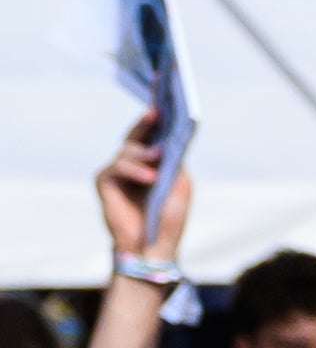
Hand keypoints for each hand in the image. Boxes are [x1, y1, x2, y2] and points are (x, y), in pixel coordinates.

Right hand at [96, 113, 190, 263]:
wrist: (153, 247)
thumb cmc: (168, 219)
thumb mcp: (179, 187)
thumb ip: (175, 162)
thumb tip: (172, 139)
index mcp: (150, 162)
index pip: (151, 134)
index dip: (154, 118)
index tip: (163, 100)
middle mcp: (132, 162)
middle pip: (135, 135)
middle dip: (146, 123)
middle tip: (156, 113)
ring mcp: (116, 170)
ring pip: (127, 151)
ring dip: (143, 156)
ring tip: (157, 160)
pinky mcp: (104, 181)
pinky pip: (117, 167)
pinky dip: (134, 172)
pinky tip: (149, 178)